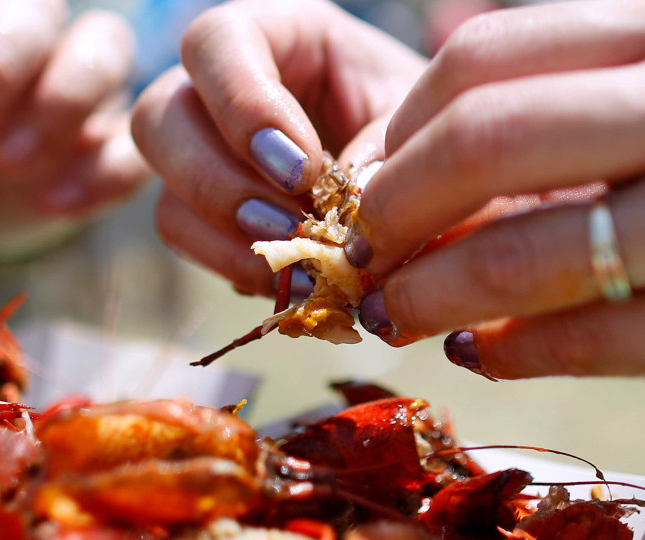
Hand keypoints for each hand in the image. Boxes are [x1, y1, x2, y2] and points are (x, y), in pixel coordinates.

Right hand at [131, 0, 426, 295]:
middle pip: (159, 115)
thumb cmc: (421, 127)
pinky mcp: (202, 206)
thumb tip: (341, 225)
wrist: (424, 173)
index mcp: (274, 36)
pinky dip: (229, 262)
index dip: (243, 106)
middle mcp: (217, 88)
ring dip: (222, 233)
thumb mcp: (415, 124)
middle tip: (287, 227)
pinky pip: (182, 233)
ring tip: (296, 263)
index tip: (302, 170)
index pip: (217, 42)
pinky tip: (287, 277)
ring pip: (162, 184)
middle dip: (217, 182)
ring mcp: (202, 149)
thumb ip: (382, 155)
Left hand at [348, 0, 644, 377]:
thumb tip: (384, 169)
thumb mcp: (631, 97)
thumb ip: (540, 116)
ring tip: (393, 316)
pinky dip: (519, 351)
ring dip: (432, 294)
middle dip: (393, 212)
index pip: (481, 62)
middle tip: (359, 257)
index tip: (356, 184)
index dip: (395, 130)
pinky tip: (480, 352)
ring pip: (530, 250)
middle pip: (484, 144)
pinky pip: (603, 335)